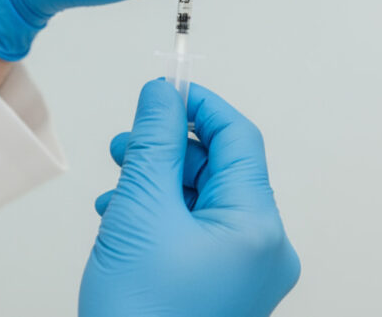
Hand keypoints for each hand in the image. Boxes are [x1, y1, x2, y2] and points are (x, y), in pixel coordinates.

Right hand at [79, 80, 300, 316]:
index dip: (199, 106)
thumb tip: (161, 95)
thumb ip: (153, 143)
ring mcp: (246, 275)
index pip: (238, 138)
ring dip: (160, 184)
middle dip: (170, 150)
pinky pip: (199, 233)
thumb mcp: (139, 210)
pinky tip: (125, 220)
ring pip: (205, 201)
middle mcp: (263, 250)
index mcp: (257, 226)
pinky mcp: (224, 290)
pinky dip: (163, 217)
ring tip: (117, 190)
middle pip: (221, 169)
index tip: (163, 91)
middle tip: (127, 144)